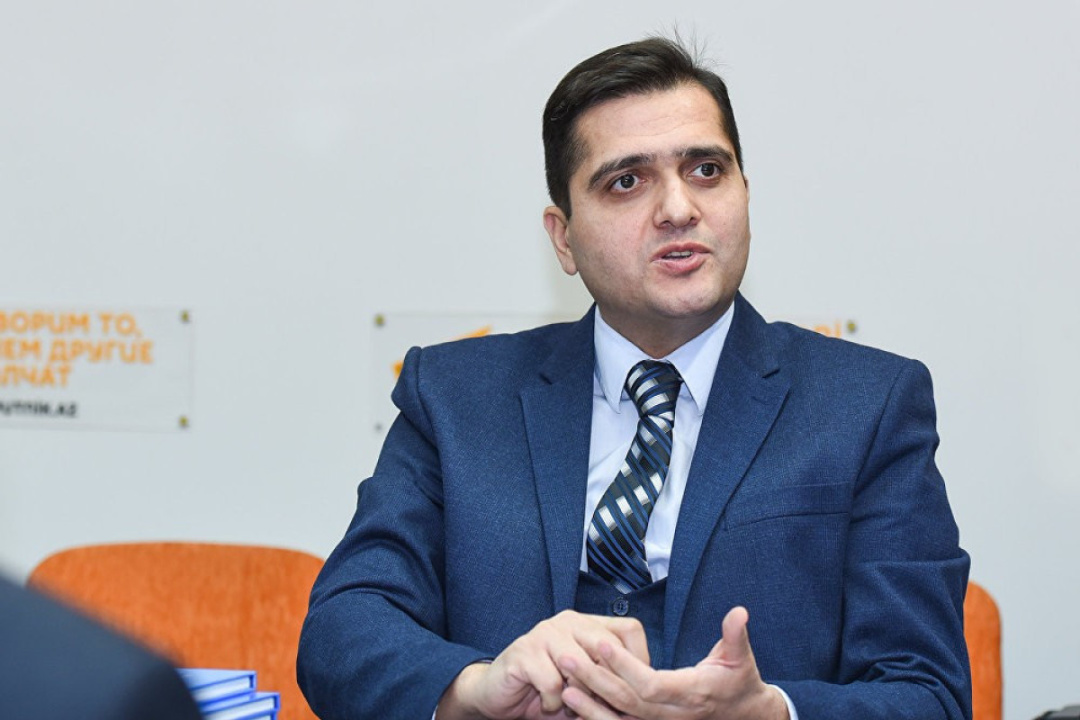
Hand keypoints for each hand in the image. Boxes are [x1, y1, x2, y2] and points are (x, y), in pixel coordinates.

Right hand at [437, 610, 649, 719]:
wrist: (496, 694)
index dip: (640, 662)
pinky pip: (554, 683)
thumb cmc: (546, 690)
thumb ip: (609, 678)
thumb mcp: (584, 683)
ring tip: (571, 706)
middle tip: (604, 707)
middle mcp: (567, 621)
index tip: (635, 690)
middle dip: (611, 686)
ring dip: (580, 697)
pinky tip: (548, 705)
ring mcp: (544, 633)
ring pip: (582, 667)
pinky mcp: (524, 652)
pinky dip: (555, 703)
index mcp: (586, 623)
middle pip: (608, 647)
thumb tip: (646, 693)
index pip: (629, 630)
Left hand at [557, 606, 788, 719]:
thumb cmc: (739, 681)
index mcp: (691, 693)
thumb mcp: (741, 657)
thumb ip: (735, 635)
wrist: (743, 715)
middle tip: (566, 658)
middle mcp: (673, 714)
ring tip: (563, 684)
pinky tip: (574, 704)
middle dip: (596, 680)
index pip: (651, 684)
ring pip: (620, 719)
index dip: (625, 666)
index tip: (601, 644)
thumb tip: (739, 612)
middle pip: (628, 702)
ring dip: (590, 705)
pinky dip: (597, 718)